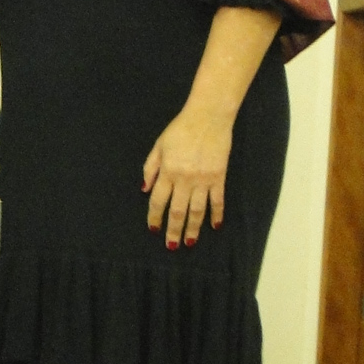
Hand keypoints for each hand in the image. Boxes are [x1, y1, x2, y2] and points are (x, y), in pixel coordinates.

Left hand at [143, 105, 233, 247]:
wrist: (208, 117)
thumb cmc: (181, 129)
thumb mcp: (159, 145)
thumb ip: (150, 168)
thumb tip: (144, 190)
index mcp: (168, 171)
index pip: (158, 201)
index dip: (155, 217)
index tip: (154, 230)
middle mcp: (184, 179)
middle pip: (177, 211)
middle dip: (173, 230)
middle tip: (171, 246)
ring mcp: (203, 179)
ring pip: (197, 210)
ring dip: (193, 228)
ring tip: (190, 242)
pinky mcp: (219, 177)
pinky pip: (218, 200)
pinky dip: (217, 214)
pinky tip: (215, 226)